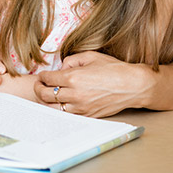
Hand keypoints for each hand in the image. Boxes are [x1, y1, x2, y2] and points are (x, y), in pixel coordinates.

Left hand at [34, 51, 153, 117]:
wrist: (134, 86)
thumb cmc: (113, 69)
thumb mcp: (90, 56)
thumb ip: (71, 60)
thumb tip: (61, 68)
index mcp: (73, 77)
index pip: (47, 79)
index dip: (42, 76)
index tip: (42, 75)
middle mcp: (75, 94)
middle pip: (45, 95)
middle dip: (38, 89)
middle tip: (40, 85)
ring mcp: (82, 107)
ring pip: (53, 108)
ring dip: (47, 101)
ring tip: (49, 95)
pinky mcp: (88, 115)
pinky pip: (67, 115)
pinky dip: (61, 109)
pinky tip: (62, 103)